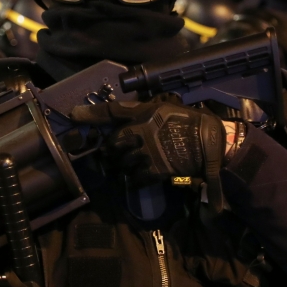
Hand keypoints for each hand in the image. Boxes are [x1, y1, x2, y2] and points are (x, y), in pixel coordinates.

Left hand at [71, 99, 225, 208]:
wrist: (212, 143)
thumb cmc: (194, 122)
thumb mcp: (169, 107)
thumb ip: (148, 112)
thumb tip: (132, 115)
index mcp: (145, 113)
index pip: (112, 111)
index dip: (91, 114)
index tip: (73, 115)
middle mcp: (141, 132)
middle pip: (112, 143)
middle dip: (110, 149)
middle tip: (111, 153)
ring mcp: (147, 153)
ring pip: (121, 163)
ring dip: (120, 166)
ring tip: (125, 167)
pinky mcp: (155, 171)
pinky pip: (134, 179)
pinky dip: (132, 180)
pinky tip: (137, 178)